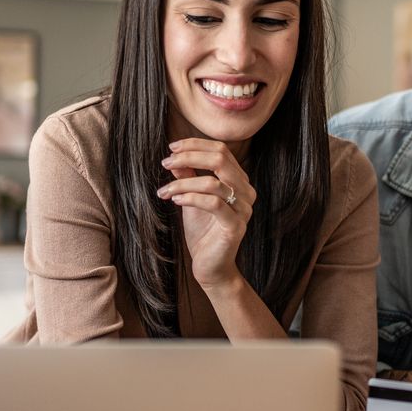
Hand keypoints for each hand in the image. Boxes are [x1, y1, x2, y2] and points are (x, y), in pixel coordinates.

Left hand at [156, 138, 257, 289]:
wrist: (210, 266)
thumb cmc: (202, 232)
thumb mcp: (191, 198)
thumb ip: (188, 177)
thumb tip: (175, 158)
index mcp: (239, 181)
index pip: (221, 150)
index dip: (195, 144)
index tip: (171, 148)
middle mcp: (246, 191)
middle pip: (220, 159)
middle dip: (189, 156)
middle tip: (166, 163)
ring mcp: (243, 209)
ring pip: (213, 182)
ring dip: (182, 183)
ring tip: (165, 191)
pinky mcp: (235, 226)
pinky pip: (213, 204)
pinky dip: (191, 198)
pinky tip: (175, 201)